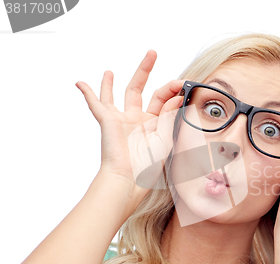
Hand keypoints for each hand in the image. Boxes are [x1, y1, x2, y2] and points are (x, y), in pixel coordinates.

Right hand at [75, 50, 183, 201]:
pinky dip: (88, 93)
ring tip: (110, 71)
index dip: (172, 88)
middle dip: (145, 70)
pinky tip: (80, 83)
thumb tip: (179, 95)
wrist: (129, 178)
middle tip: (152, 53)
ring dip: (112, 82)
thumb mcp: (165, 137)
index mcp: (154, 123)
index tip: (182, 82)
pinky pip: (96, 104)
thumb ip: (170, 115)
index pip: (162, 98)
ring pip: (116, 96)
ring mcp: (121, 119)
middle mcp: (137, 119)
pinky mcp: (108, 121)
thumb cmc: (149, 165)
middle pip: (140, 89)